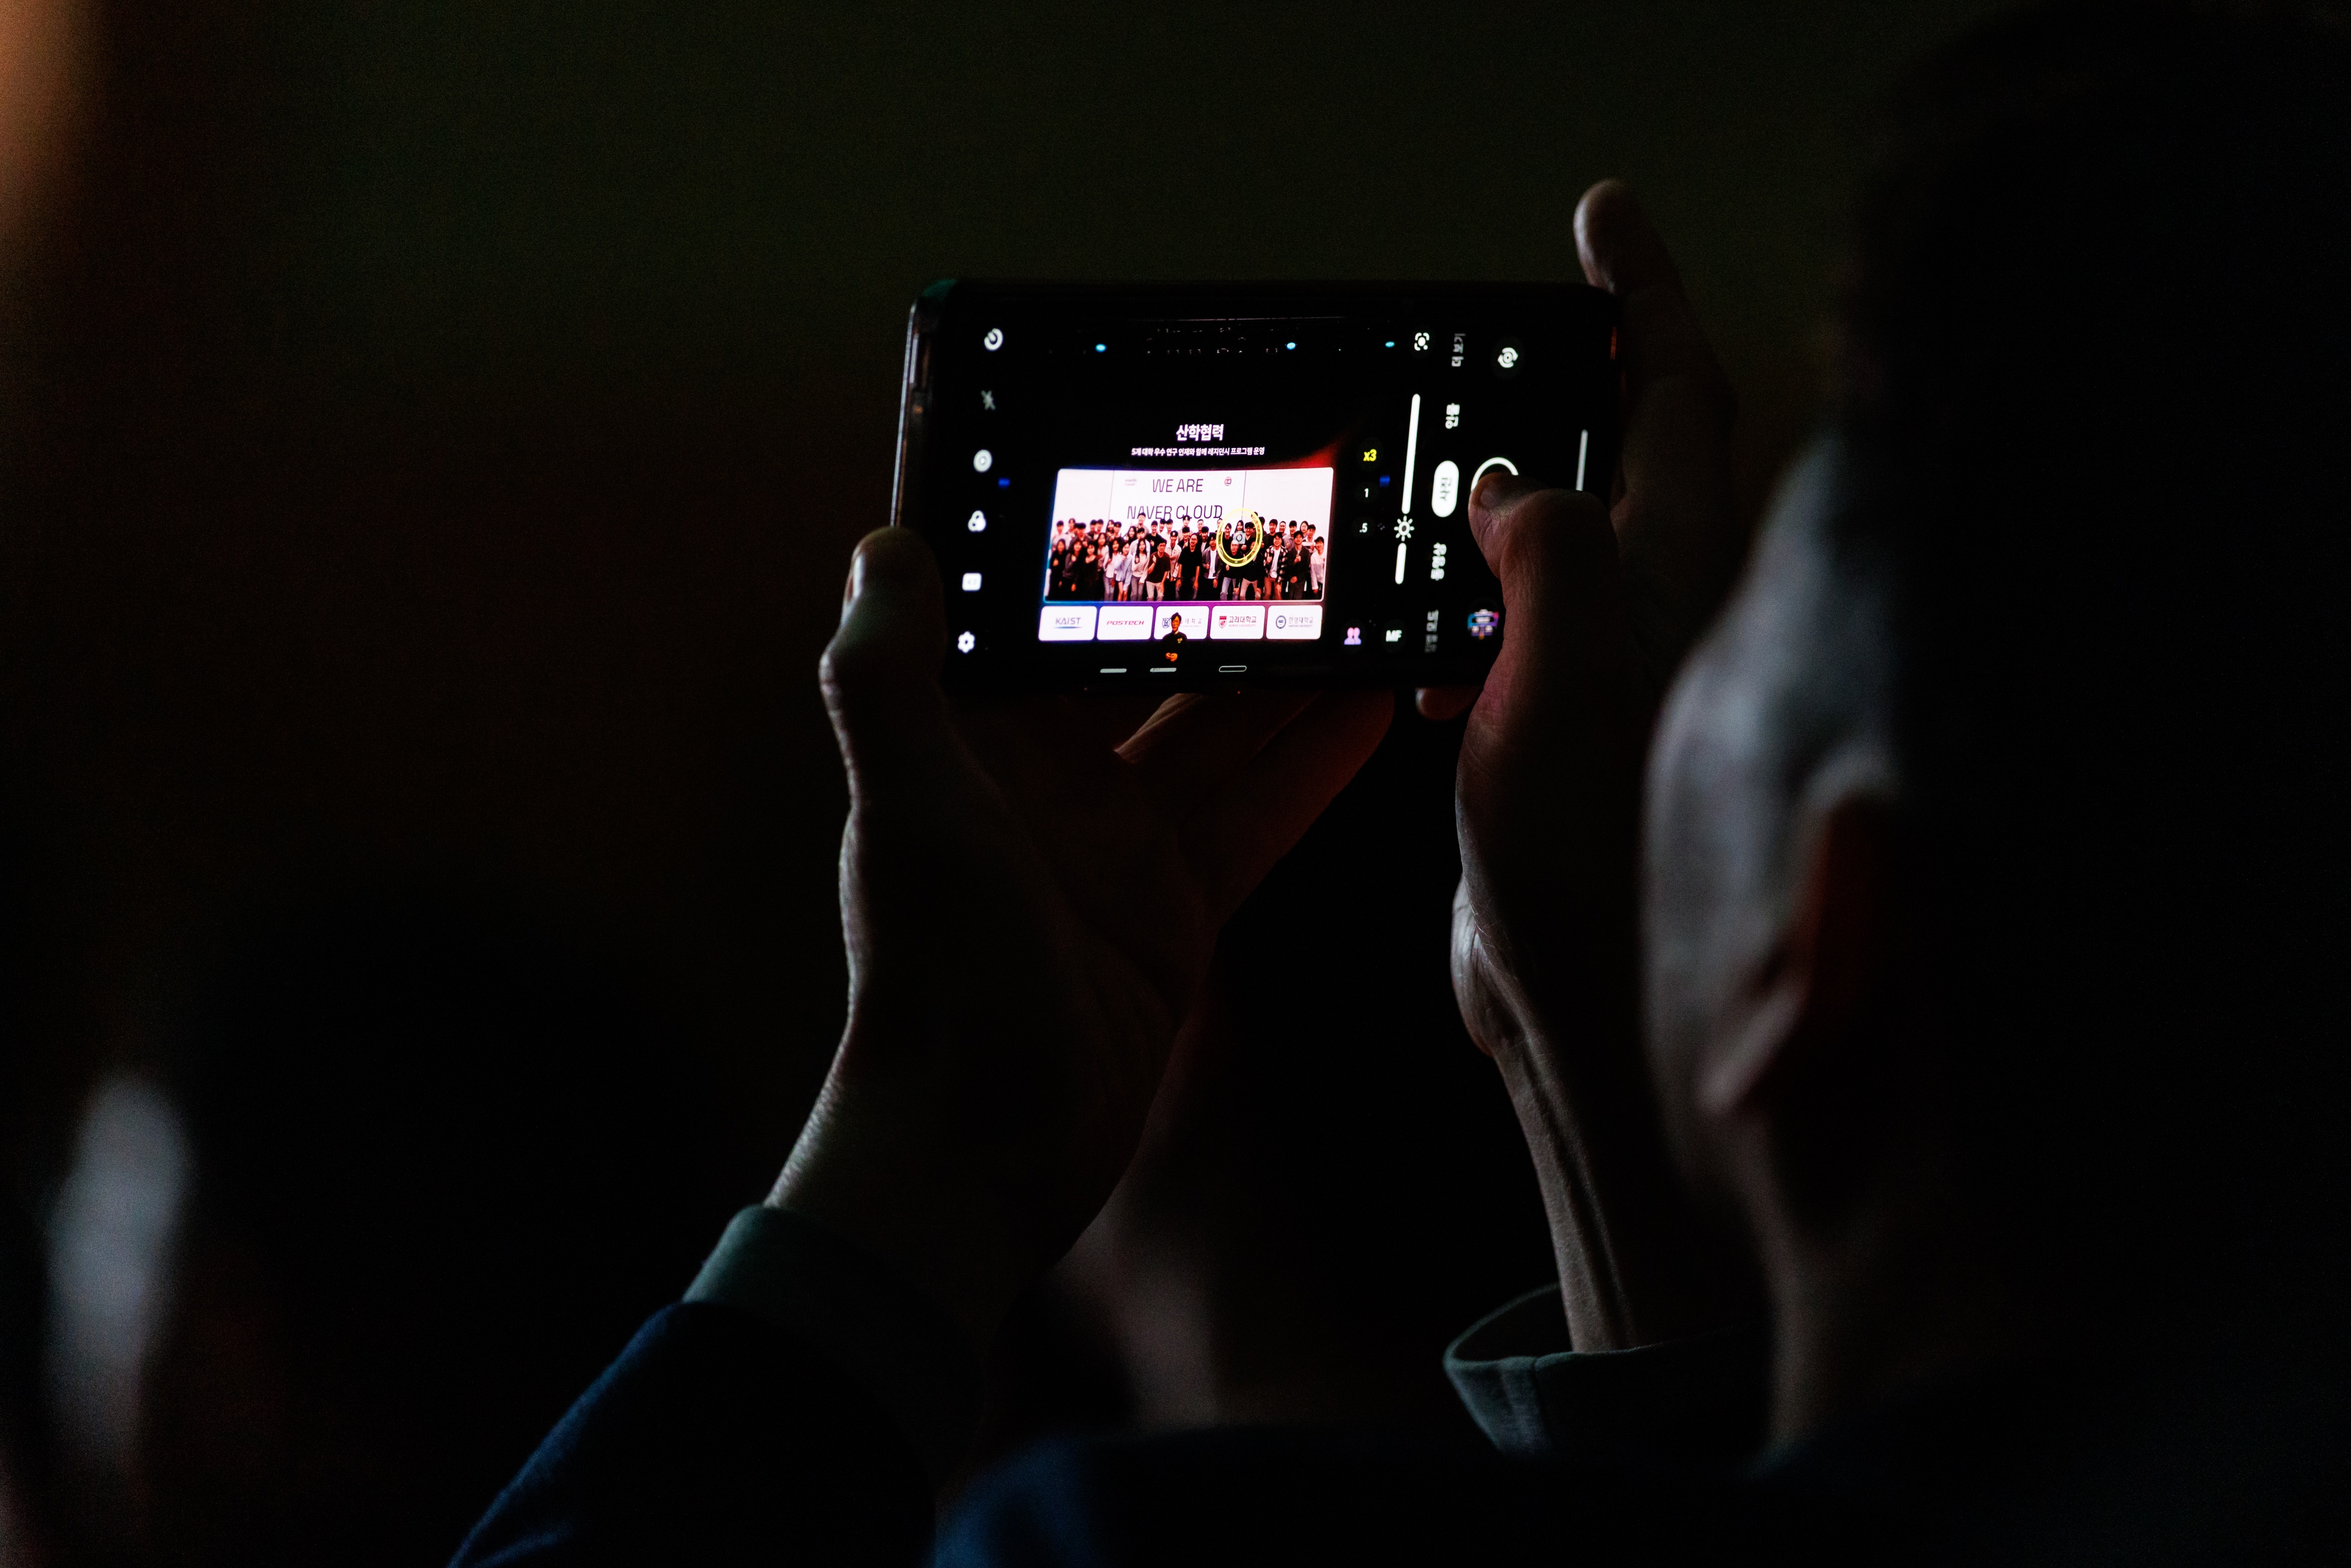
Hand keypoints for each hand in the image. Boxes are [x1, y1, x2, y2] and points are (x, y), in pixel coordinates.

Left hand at [773, 530, 1390, 1348]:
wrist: (984, 1147)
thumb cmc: (931, 975)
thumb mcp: (905, 806)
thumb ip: (885, 675)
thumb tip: (888, 540)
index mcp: (971, 743)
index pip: (1042, 619)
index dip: (1094, 553)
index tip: (1158, 483)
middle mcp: (1046, 783)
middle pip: (1147, 667)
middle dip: (1213, 604)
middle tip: (1298, 531)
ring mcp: (1118, 845)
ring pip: (1218, 732)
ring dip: (1284, 671)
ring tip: (1357, 599)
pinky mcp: (1178, 907)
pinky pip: (1257, 814)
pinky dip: (1312, 763)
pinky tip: (1372, 706)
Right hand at [1439, 182, 1756, 1348]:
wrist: (1582, 1007)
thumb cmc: (1588, 853)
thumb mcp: (1561, 672)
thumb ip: (1547, 549)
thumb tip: (1512, 479)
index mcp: (1672, 580)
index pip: (1673, 397)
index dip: (1639, 296)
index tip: (1599, 215)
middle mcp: (1655, 618)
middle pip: (1622, 457)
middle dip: (1567, 384)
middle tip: (1496, 336)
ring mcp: (1605, 681)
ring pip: (1556, 547)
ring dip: (1496, 504)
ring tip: (1423, 480)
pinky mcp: (1554, 743)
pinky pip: (1508, 635)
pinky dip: (1460, 610)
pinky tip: (1415, 645)